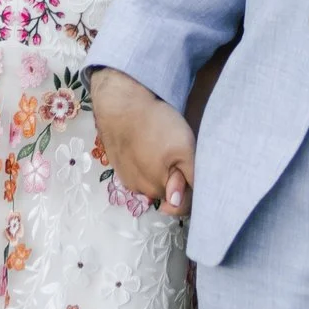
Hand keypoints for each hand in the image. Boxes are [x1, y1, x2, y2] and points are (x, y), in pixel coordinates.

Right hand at [88, 67, 196, 216]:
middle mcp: (141, 190)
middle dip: (175, 177)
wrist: (121, 105)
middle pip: (167, 191)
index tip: (188, 164)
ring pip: (152, 181)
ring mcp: (127, 179)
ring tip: (160, 144)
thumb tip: (178, 203)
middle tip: (176, 150)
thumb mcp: (184, 148)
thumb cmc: (156, 125)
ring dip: (159, 169)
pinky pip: (138, 172)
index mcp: (159, 189)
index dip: (190, 185)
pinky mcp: (118, 166)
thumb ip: (189, 179)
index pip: (182, 203)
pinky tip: (146, 144)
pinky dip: (145, 162)